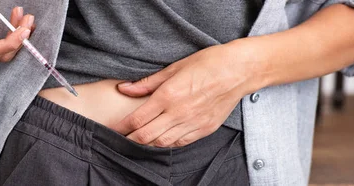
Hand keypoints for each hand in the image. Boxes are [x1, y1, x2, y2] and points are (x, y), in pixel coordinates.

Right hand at [0, 0, 34, 61]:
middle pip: (3, 54)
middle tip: (28, 18)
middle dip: (19, 39)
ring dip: (17, 33)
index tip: (24, 30)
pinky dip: (11, 30)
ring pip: (4, 48)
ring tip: (24, 15)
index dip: (12, 43)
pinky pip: (1, 41)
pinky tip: (16, 15)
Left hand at [111, 43, 258, 146]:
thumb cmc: (208, 63)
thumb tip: (124, 89)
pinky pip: (180, 143)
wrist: (239, 70)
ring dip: (148, 144)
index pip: (137, 119)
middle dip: (130, 140)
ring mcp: (193, 123)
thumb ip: (148, 82)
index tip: (114, 129)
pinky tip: (161, 139)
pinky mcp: (204, 129)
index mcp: (169, 95)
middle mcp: (179, 113)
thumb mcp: (174, 68)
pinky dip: (167, 144)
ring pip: (162, 143)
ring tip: (138, 140)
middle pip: (146, 136)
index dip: (122, 127)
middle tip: (121, 139)